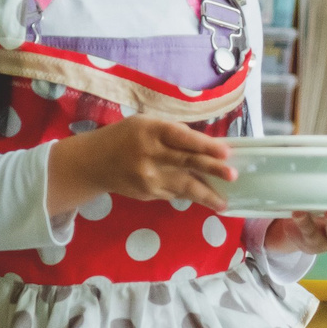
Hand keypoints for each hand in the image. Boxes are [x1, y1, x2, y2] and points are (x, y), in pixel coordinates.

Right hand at [49, 116, 236, 211]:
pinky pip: (174, 194)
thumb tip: (206, 147)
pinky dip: (188, 193)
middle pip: (186, 162)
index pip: (182, 138)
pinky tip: (202, 196)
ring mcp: (148, 178)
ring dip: (207, 194)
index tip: (226, 152)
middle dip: (212, 170)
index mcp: (151, 131)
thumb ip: (172, 133)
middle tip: (233, 176)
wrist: (93, 163)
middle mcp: (150, 155)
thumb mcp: (146, 124)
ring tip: (224, 203)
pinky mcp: (147, 194)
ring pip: (184, 186)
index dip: (205, 145)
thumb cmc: (124, 137)